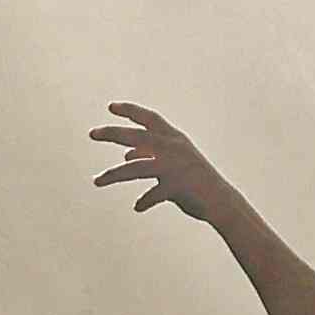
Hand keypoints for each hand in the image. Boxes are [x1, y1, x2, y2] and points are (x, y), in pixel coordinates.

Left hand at [85, 102, 252, 235]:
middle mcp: (174, 148)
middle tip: (92, 133)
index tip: (111, 107)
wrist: (222, 201)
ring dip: (113, 174)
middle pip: (137, 137)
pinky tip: (138, 207)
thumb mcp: (174, 162)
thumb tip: (127, 155)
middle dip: (113, 133)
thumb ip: (151, 156)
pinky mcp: (176, 187)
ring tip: (96, 181)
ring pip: (136, 167)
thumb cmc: (195, 181)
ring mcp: (175, 167)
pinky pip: (152, 194)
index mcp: (175, 139)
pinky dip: (144, 202)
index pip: (149, 118)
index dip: (130, 110)